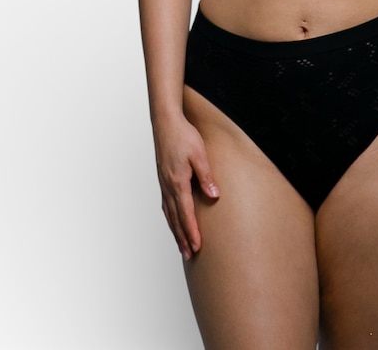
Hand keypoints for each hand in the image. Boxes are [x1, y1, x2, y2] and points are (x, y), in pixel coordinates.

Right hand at [155, 115, 219, 260]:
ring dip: (175, 231)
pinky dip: (170, 218)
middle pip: (175, 219)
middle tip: (190, 255)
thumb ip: (206, 176)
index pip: (186, 214)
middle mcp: (168, 187)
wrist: (166, 123)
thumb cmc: (184, 136)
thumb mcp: (200, 154)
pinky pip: (166, 205)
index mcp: (178, 182)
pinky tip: (173, 221)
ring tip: (182, 246)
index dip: (192, 232)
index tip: (197, 247)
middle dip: (183, 238)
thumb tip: (214, 196)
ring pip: (169, 214)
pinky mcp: (163, 179)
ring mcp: (163, 184)